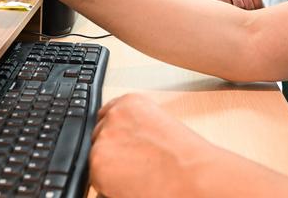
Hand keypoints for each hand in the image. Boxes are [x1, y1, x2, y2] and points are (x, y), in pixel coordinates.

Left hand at [90, 94, 214, 196]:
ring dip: (110, 168)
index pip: (108, 114)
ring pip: (97, 157)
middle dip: (111, 151)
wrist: (191, 176)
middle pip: (100, 136)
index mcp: (130, 102)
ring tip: (137, 177)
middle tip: (132, 166)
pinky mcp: (98, 163)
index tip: (118, 144)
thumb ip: (137, 127)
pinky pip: (96, 178)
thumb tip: (126, 142)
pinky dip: (108, 185)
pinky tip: (130, 185)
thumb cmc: (186, 156)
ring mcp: (104, 138)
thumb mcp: (160, 126)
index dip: (114, 134)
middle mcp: (114, 115)